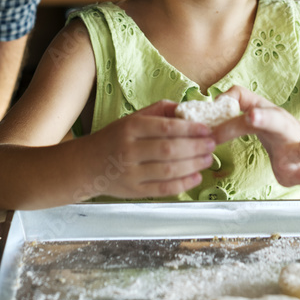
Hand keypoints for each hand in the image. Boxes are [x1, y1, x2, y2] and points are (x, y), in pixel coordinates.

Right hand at [86, 100, 215, 200]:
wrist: (87, 164)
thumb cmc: (115, 138)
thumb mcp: (132, 118)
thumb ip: (160, 111)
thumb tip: (187, 109)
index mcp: (130, 128)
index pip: (165, 128)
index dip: (189, 129)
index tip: (206, 129)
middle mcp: (129, 150)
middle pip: (169, 150)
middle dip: (195, 148)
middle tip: (211, 144)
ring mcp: (131, 173)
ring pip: (169, 171)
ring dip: (193, 165)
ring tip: (207, 159)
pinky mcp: (134, 191)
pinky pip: (163, 189)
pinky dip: (183, 184)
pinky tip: (196, 177)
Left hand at [211, 85, 299, 189]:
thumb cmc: (277, 130)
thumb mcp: (260, 112)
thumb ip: (240, 102)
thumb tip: (216, 101)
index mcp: (269, 115)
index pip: (247, 109)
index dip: (229, 113)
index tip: (211, 116)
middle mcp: (283, 129)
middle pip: (276, 121)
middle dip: (264, 118)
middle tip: (252, 115)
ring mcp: (294, 151)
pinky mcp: (298, 172)